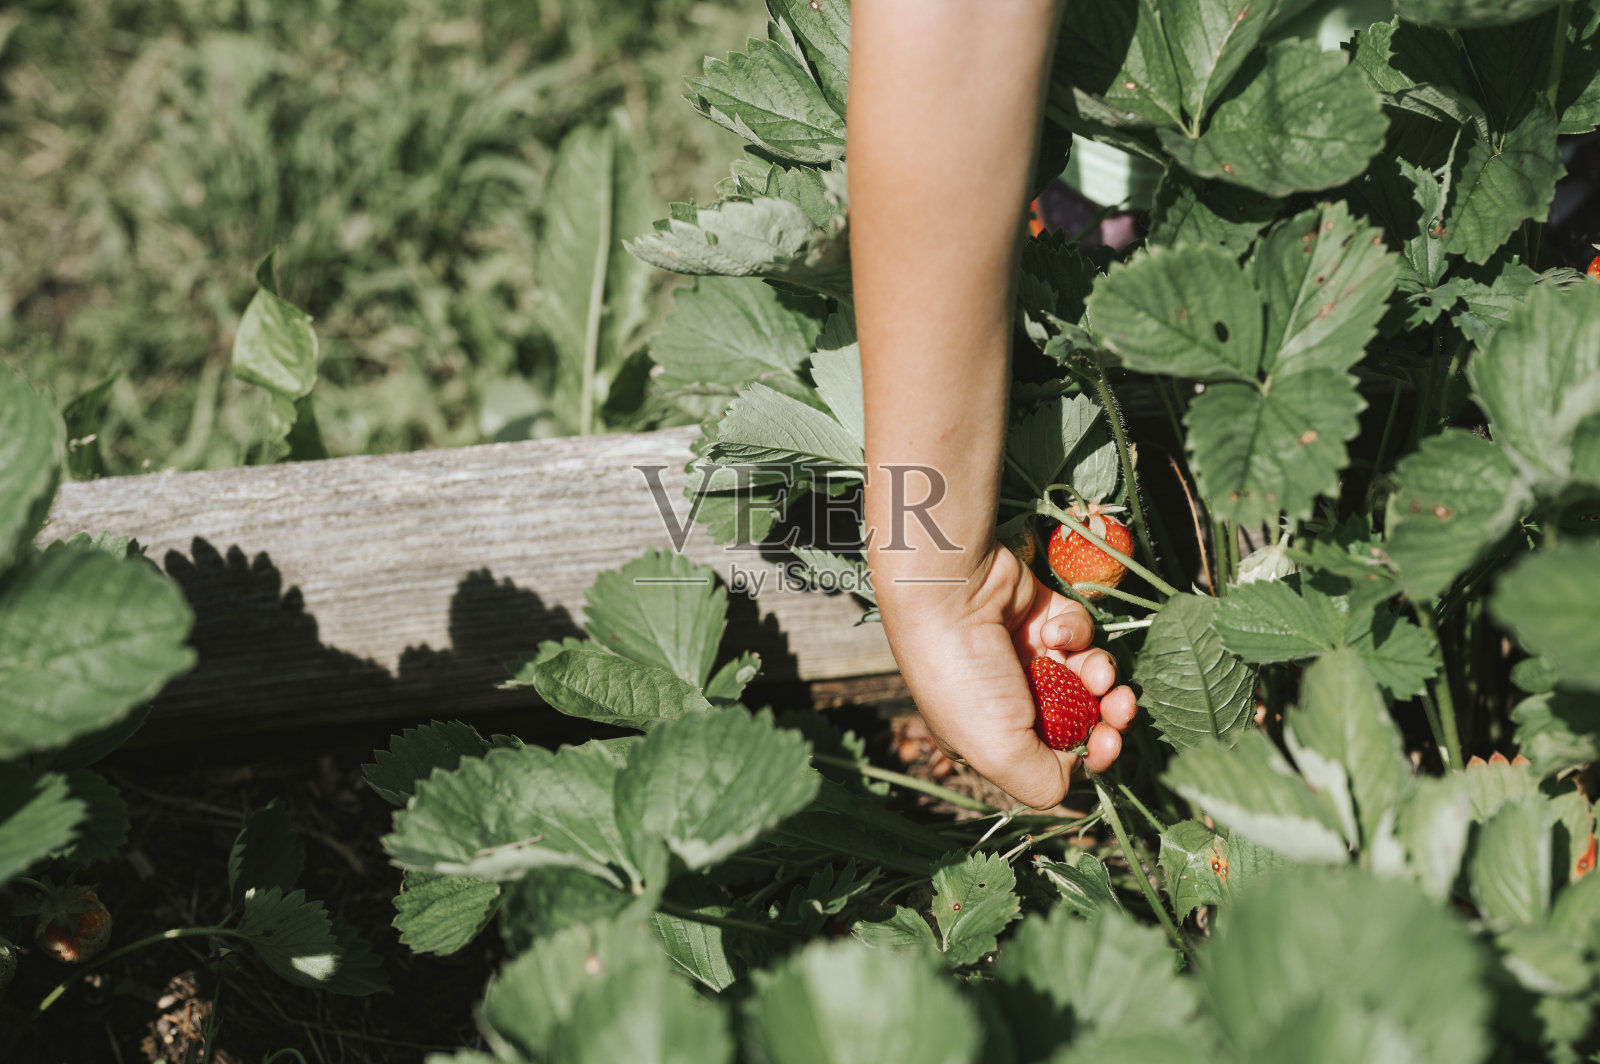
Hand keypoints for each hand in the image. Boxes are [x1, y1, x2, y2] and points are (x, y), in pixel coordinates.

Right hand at [875, 543, 1138, 809]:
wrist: (950, 591)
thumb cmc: (964, 676)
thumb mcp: (999, 751)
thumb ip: (1043, 782)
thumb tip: (1076, 775)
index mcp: (995, 737)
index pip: (1057, 757)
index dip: (1090, 753)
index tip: (1107, 744)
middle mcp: (1012, 699)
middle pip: (1081, 717)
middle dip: (1108, 716)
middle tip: (1122, 707)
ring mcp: (1029, 656)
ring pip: (1087, 675)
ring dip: (1099, 675)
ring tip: (1096, 671)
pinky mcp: (1042, 617)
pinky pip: (1078, 632)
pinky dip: (1075, 632)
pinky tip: (1054, 630)